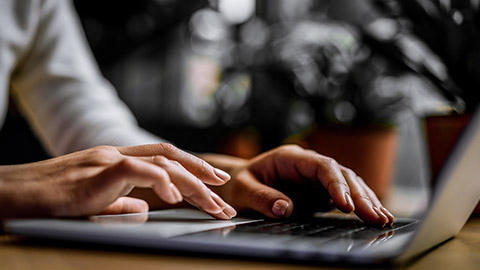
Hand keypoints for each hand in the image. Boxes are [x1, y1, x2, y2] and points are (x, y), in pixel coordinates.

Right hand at [0, 144, 235, 219]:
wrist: (8, 195)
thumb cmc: (46, 201)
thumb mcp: (92, 203)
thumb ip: (120, 203)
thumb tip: (144, 210)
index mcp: (117, 161)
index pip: (164, 158)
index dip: (193, 168)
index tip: (215, 184)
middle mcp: (116, 155)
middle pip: (171, 159)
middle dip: (203, 177)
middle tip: (225, 197)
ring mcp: (107, 160)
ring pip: (162, 163)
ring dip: (193, 184)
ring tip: (214, 204)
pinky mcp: (96, 171)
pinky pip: (138, 171)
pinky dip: (162, 182)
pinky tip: (177, 198)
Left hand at [207, 145, 393, 226]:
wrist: (239, 183)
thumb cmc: (239, 184)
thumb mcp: (243, 189)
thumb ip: (261, 197)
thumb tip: (284, 209)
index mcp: (291, 158)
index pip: (321, 166)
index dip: (336, 183)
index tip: (346, 204)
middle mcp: (308, 165)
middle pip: (341, 174)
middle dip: (359, 195)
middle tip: (375, 216)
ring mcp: (316, 177)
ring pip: (348, 183)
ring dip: (366, 199)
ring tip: (382, 218)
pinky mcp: (319, 191)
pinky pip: (344, 195)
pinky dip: (360, 205)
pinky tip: (374, 215)